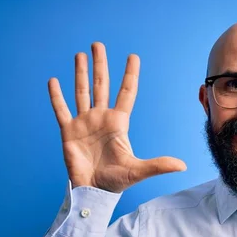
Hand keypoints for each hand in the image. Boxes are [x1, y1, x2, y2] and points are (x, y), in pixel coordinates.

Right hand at [48, 42, 186, 192]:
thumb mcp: (139, 171)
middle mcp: (101, 118)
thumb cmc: (117, 181)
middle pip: (101, 86)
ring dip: (80, 74)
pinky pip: (61, 110)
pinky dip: (57, 96)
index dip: (130, 75)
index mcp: (119, 123)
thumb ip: (159, 165)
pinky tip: (53, 80)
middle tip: (98, 44)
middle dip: (100, 65)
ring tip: (80, 55)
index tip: (133, 57)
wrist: (94, 192)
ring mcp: (84, 123)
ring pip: (82, 92)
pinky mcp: (68, 132)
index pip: (126, 93)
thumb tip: (183, 166)